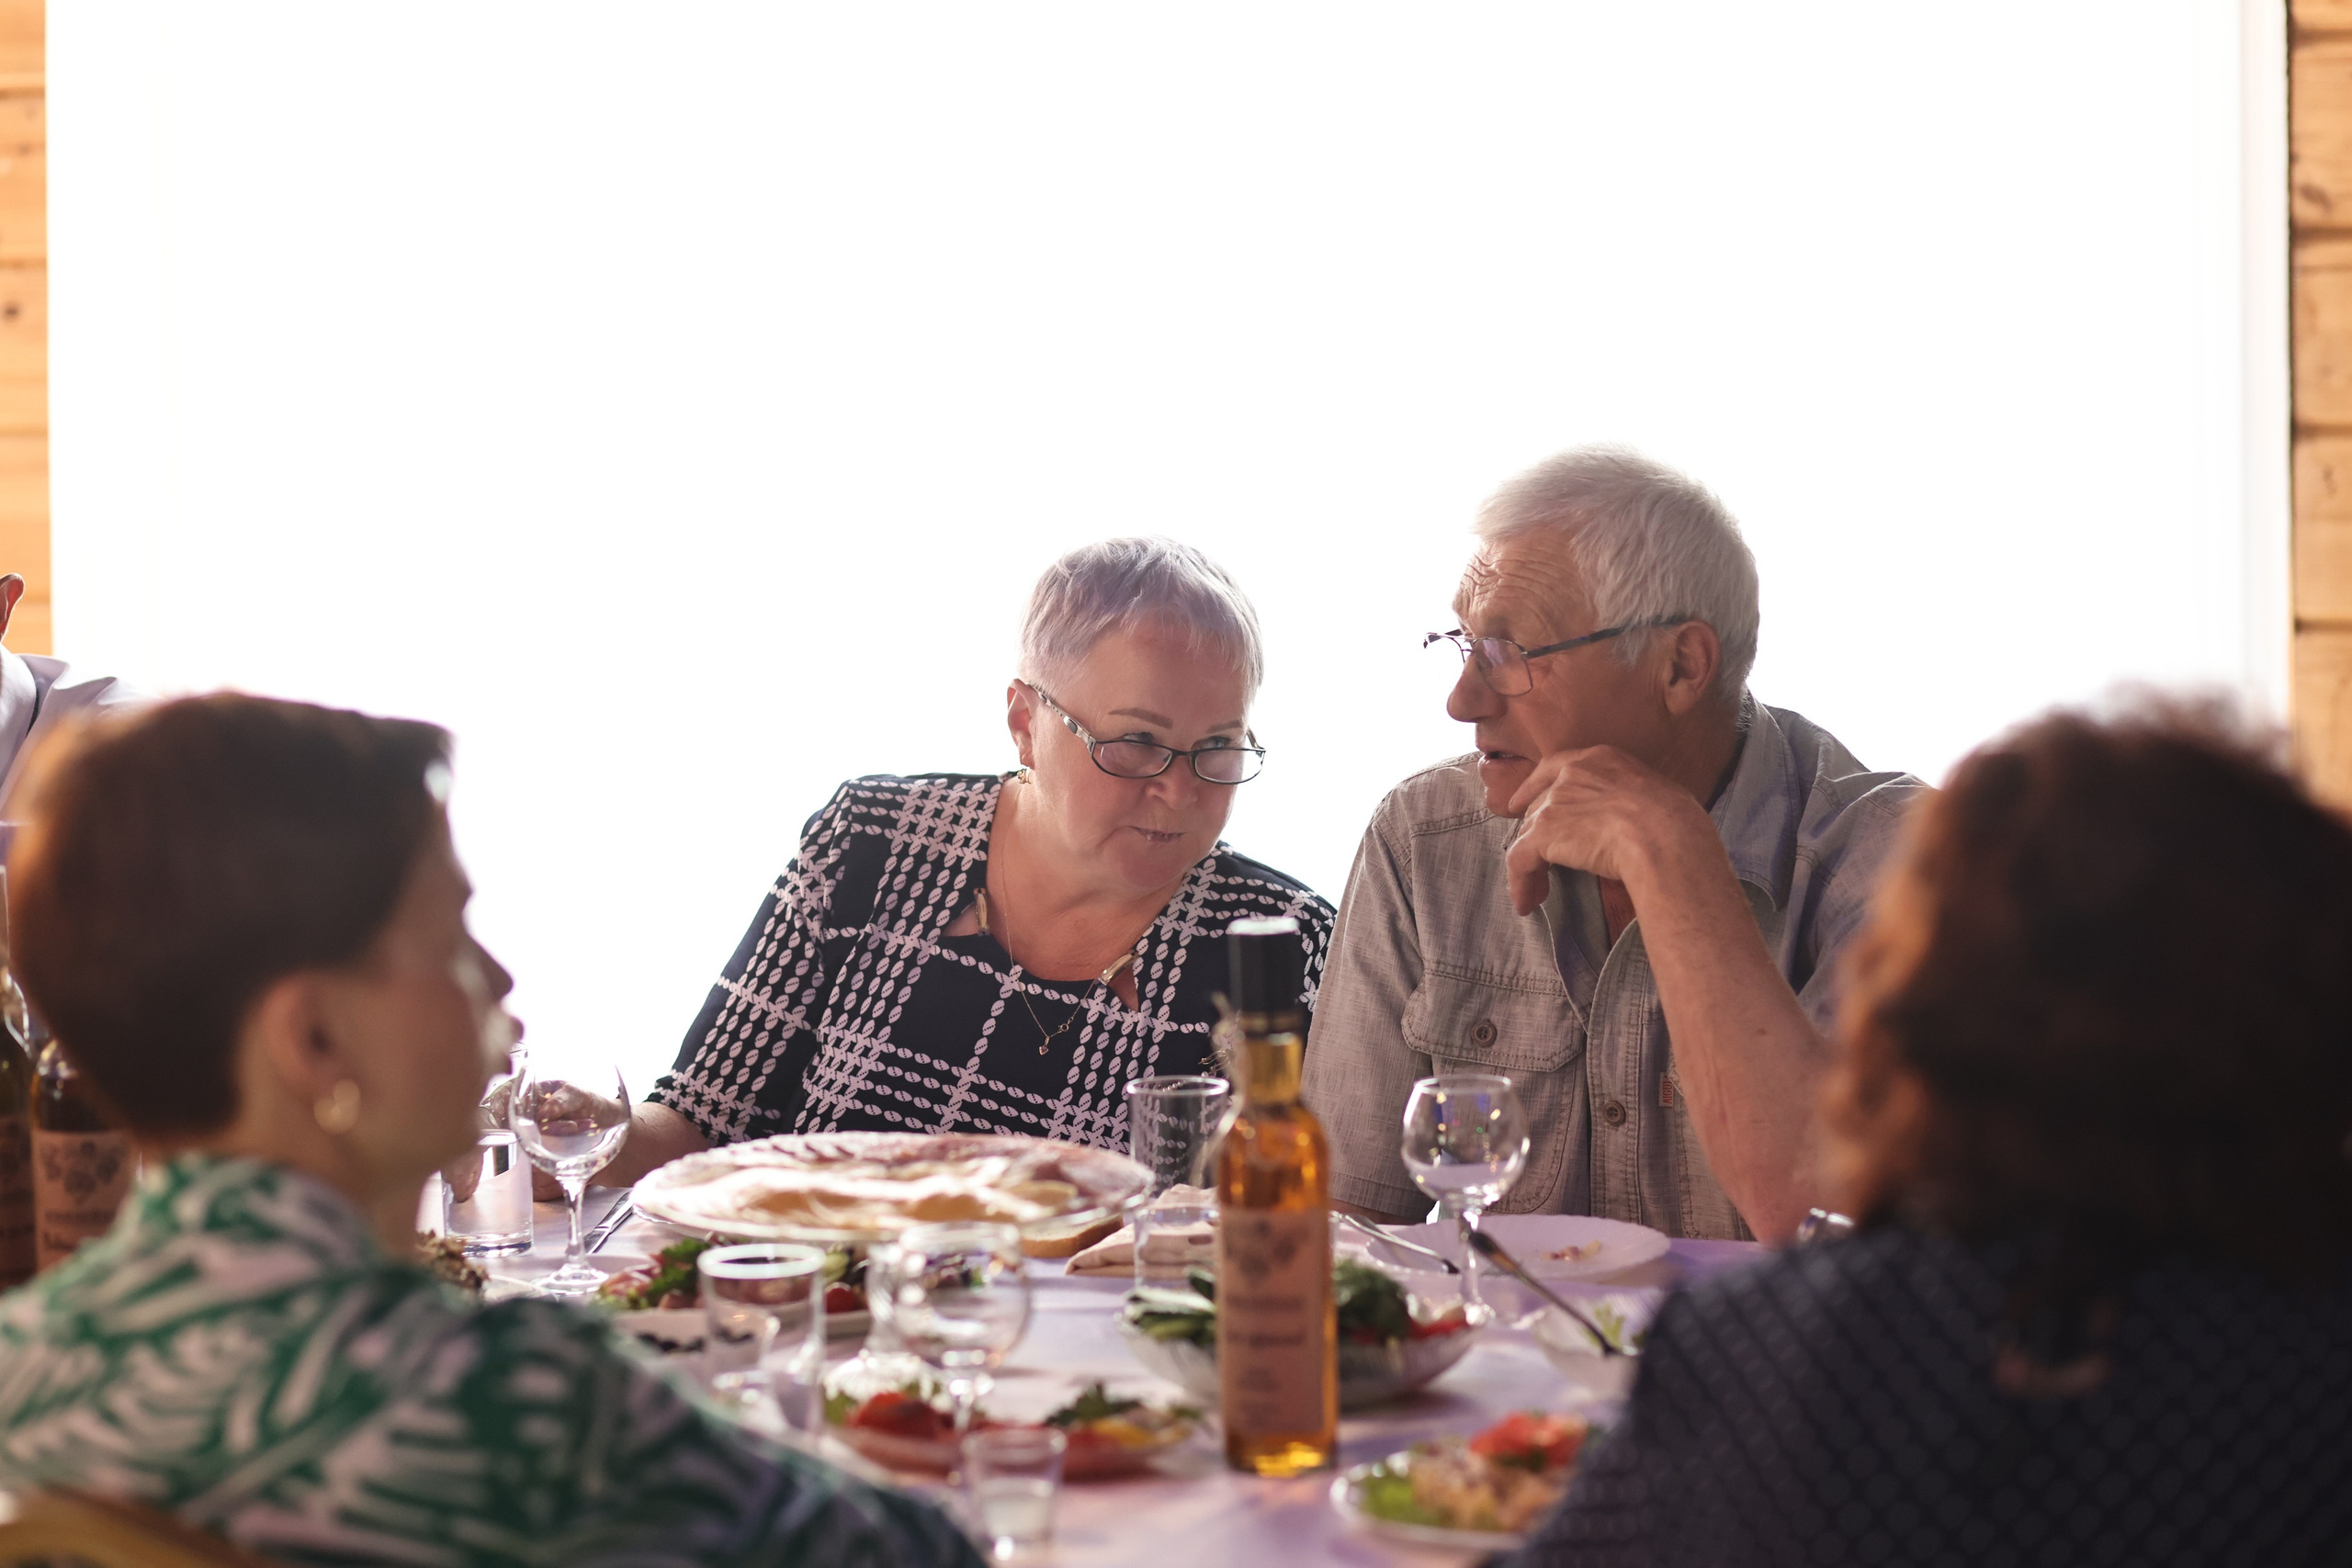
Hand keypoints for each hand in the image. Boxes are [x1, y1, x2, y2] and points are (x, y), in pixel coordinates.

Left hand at [1501, 746, 1715, 915]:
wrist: (1663, 836)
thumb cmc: (1675, 822)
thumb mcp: (1655, 796)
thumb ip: (1632, 801)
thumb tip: (1640, 822)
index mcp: (1600, 760)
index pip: (1555, 769)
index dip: (1533, 787)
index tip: (1520, 803)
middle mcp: (1571, 775)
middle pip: (1540, 806)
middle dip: (1536, 833)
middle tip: (1538, 861)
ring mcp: (1555, 802)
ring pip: (1529, 836)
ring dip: (1530, 866)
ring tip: (1535, 895)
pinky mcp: (1544, 833)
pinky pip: (1520, 860)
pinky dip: (1520, 883)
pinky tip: (1526, 903)